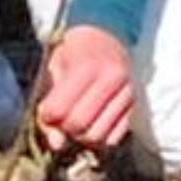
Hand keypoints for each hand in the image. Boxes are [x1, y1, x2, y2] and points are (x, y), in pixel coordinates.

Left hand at [36, 25, 134, 151]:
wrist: (109, 36)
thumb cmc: (75, 51)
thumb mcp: (56, 66)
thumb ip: (51, 102)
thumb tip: (56, 144)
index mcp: (87, 66)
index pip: (60, 109)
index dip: (47, 116)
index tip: (45, 111)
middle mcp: (112, 80)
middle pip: (79, 125)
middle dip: (63, 128)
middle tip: (59, 119)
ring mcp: (127, 95)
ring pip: (98, 136)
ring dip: (80, 137)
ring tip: (74, 122)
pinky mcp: (135, 107)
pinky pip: (114, 138)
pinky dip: (99, 138)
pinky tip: (91, 124)